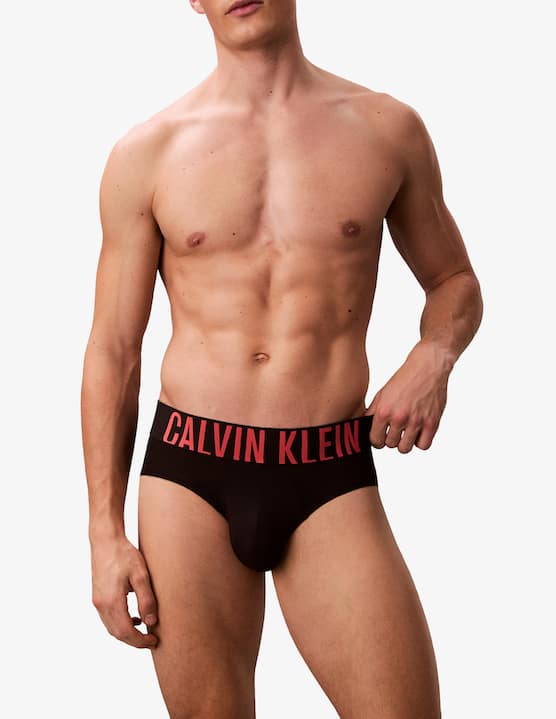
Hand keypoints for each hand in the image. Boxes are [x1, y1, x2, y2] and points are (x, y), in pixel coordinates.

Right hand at [90, 534, 158, 648]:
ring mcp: (97, 601)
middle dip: (135, 641)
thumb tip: (151, 622)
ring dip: (127, 633)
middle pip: (117, 634)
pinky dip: (120, 624)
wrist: (105, 540)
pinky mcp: (97, 596)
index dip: (140, 641)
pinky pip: (108, 618)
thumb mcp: (141, 575)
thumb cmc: (124, 554)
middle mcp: (101, 605)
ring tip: (145, 631)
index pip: (125, 633)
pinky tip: (133, 618)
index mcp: (111, 601)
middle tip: (151, 640)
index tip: (154, 641)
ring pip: (111, 627)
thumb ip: (146, 600)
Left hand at [365, 341, 451, 452]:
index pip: (375, 440)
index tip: (380, 437)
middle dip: (391, 439)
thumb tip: (365, 427)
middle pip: (390, 444)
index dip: (377, 440)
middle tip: (394, 431)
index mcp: (384, 411)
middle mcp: (399, 418)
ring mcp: (416, 421)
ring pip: (405, 448)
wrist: (427, 367)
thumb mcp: (382, 393)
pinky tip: (418, 433)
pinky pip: (423, 446)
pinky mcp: (432, 423)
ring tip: (405, 433)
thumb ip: (373, 412)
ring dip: (404, 442)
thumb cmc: (405, 378)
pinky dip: (419, 442)